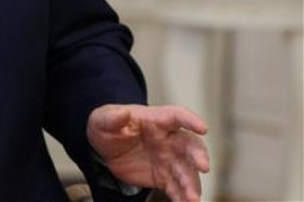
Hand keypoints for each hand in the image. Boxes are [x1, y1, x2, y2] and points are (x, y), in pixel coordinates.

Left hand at [87, 104, 208, 201]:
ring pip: (186, 171)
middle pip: (190, 145)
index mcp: (156, 120)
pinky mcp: (164, 178)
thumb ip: (112, 118)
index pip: (176, 116)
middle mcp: (168, 140)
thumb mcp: (102, 119)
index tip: (203, 128)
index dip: (190, 120)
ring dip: (192, 184)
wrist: (104, 148)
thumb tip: (122, 113)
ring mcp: (168, 160)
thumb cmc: (108, 126)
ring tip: (193, 198)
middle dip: (199, 155)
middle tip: (203, 167)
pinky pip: (176, 188)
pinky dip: (182, 198)